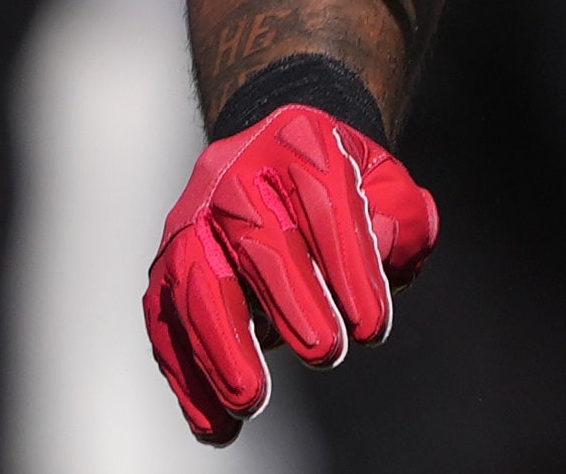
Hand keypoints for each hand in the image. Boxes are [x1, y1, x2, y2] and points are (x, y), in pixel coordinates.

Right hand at [142, 101, 440, 444]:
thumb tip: (384, 251)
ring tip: (251, 400)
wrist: (276, 156)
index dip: (350, 267)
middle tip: (326, 355)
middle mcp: (236, 172)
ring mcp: (192, 217)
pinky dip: (187, 377)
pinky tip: (215, 422)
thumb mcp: (385, 183)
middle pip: (254, 236)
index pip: (324, 202)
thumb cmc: (340, 181)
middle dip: (290, 302)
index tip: (373, 328)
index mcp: (300, 142)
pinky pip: (166, 321)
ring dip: (221, 347)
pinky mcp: (167, 264)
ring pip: (195, 280)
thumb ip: (399, 217)